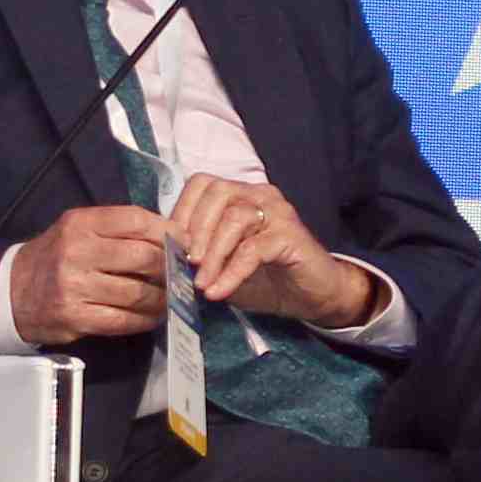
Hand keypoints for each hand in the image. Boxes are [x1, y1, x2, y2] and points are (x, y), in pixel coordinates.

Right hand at [8, 204, 171, 345]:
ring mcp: (75, 287)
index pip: (135, 221)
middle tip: (181, 274)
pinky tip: (154, 316)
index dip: (167, 231)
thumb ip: (117, 229)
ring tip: (171, 298)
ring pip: (138, 293)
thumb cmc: (55, 257)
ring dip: (163, 298)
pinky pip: (124, 320)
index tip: (184, 242)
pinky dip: (146, 319)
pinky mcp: (75, 317)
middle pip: (143, 258)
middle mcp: (77, 252)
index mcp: (80, 224)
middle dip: (170, 268)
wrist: (12, 292)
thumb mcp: (77, 229)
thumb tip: (172, 236)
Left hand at [165, 173, 379, 327]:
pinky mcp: (290, 235)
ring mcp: (277, 211)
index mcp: (241, 195)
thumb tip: (166, 257)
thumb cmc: (267, 279)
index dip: (181, 211)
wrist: (313, 297)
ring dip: (213, 254)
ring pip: (234, 218)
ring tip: (201, 283)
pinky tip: (220, 292)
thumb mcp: (224, 265)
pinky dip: (232, 272)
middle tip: (185, 264)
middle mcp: (259, 195)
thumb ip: (200, 255)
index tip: (169, 246)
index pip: (202, 184)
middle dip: (195, 230)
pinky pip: (253, 249)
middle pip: (217, 193)